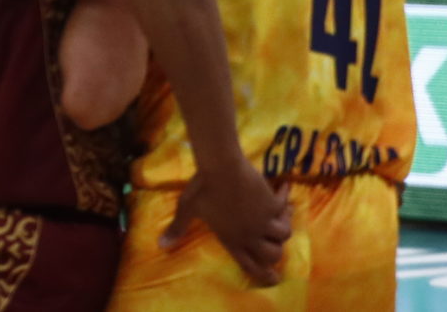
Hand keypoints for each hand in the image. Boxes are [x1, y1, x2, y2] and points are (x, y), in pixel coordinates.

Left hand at [165, 161, 290, 287]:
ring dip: (283, 227)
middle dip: (276, 252)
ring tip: (278, 217)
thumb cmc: (201, 189)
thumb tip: (160, 245)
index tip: (274, 278)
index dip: (264, 275)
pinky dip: (285, 199)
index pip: (251, 265)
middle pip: (274, 255)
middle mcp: (250, 234)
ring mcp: (263, 220)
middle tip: (273, 243)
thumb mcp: (187, 209)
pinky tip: (283, 189)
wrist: (221, 167)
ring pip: (285, 235)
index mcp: (231, 240)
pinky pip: (286, 207)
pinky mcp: (272, 205)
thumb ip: (178, 228)